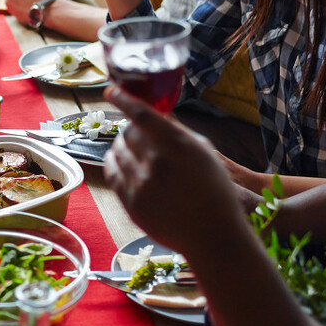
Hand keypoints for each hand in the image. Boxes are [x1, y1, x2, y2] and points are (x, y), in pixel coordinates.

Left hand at [103, 86, 244, 252]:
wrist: (213, 235)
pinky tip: (123, 165)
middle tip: (139, 138)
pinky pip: (112, 173)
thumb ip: (178, 133)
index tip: (111, 90)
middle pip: (128, 132)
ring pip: (117, 151)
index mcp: (179, 145)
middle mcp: (158, 162)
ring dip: (122, 147)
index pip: (142, 113)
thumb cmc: (214, 192)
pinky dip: (114, 164)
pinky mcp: (131, 203)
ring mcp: (142, 184)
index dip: (123, 98)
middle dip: (131, 131)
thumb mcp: (204, 153)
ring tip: (135, 154)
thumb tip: (154, 116)